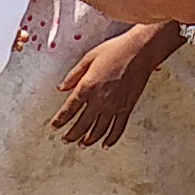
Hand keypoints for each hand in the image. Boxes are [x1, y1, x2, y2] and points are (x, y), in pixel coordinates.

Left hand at [49, 24, 175, 146]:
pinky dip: (111, 139)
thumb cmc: (114, 50)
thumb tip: (61, 88)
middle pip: (82, 125)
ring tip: (82, 144)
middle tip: (65, 139)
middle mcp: (99, 100)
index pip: (69, 110)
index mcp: (87, 86)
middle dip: (71, 135)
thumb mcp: (88, 58)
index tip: (54, 126)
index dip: (60, 120)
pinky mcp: (127, 108)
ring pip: (99, 130)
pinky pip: (118, 128)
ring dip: (89, 140)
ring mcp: (114, 106)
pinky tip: (105, 144)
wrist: (139, 51)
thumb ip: (73, 75)